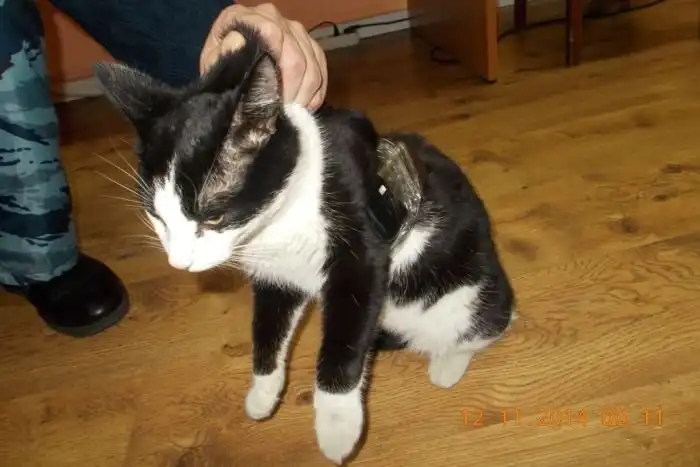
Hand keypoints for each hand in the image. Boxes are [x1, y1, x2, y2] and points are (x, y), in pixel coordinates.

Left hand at [200, 3, 326, 109]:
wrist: (231, 66)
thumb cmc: (221, 67)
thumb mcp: (212, 64)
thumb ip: (222, 55)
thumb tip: (237, 41)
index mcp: (245, 16)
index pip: (272, 34)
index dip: (278, 71)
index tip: (276, 100)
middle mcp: (272, 16)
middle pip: (296, 54)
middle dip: (294, 89)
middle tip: (286, 113)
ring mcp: (294, 29)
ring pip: (313, 62)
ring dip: (307, 93)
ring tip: (293, 113)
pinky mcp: (308, 43)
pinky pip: (321, 66)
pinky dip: (317, 90)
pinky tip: (306, 106)